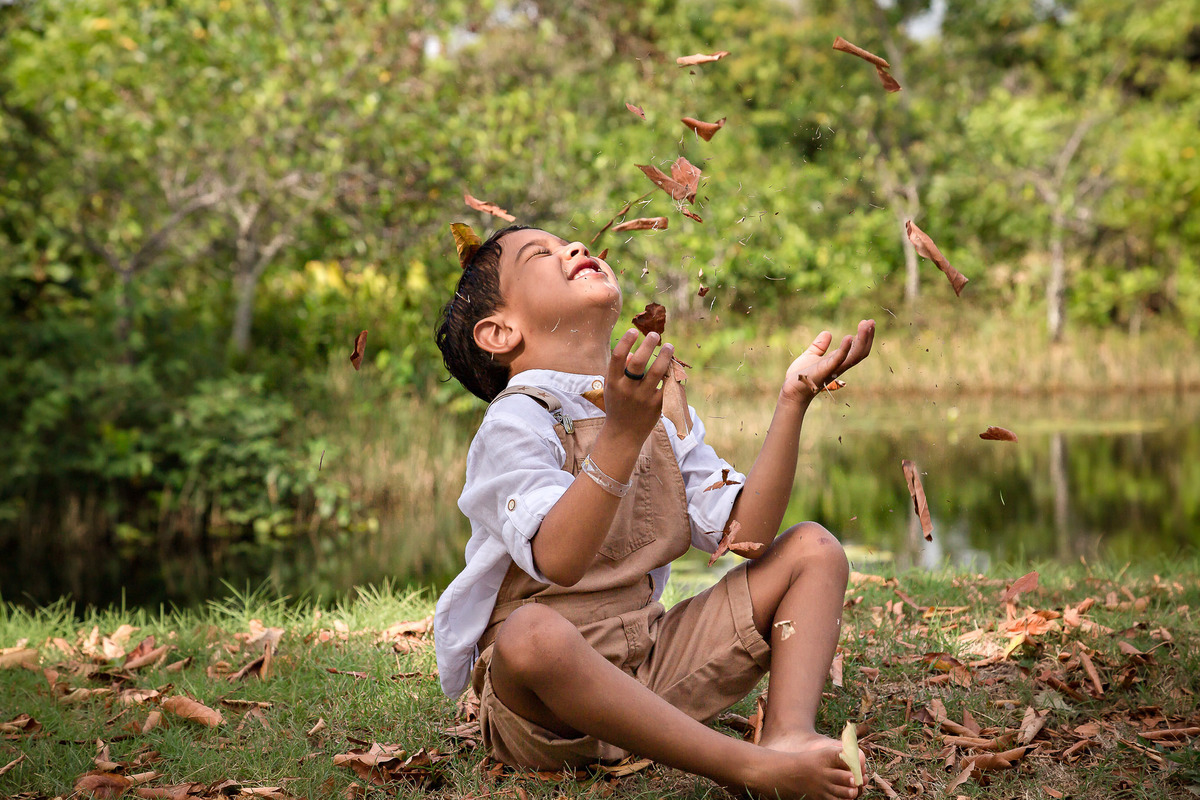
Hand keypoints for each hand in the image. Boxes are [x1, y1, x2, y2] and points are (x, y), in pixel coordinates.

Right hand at [604, 328, 673, 447]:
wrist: (623, 434)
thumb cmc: (617, 405)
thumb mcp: (612, 387)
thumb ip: (619, 369)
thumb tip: (633, 351)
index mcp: (613, 382)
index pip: (618, 356)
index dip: (627, 341)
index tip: (634, 331)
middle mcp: (627, 389)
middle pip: (638, 361)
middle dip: (648, 344)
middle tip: (655, 334)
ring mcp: (642, 398)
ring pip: (657, 371)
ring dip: (665, 356)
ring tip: (669, 347)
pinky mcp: (657, 405)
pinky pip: (667, 385)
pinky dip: (670, 374)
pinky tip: (673, 366)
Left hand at [781, 319, 874, 405]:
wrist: (791, 390)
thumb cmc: (801, 376)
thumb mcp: (810, 355)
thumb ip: (819, 346)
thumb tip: (827, 333)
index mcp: (837, 361)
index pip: (856, 349)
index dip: (863, 337)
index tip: (866, 322)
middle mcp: (839, 365)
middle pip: (860, 352)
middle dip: (867, 337)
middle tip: (871, 321)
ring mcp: (833, 368)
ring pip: (855, 356)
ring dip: (862, 340)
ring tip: (866, 325)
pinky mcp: (825, 370)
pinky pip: (838, 359)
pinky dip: (845, 349)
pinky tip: (849, 337)